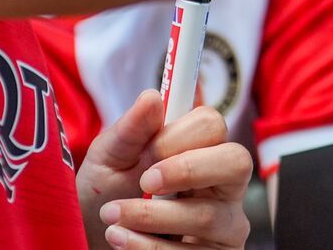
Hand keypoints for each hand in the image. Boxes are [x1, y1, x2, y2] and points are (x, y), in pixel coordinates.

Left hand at [76, 91, 252, 248]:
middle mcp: (224, 185)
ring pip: (208, 217)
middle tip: (144, 183)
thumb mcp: (109, 158)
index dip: (181, 136)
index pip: (213, 125)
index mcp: (200, 149)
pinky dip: (151, 247)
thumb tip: (151, 97)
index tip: (149, 153)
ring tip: (114, 218)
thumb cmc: (108, 191)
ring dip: (152, 217)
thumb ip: (130, 130)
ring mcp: (226, 225)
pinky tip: (123, 239)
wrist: (95, 237)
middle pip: (237, 162)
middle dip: (189, 170)